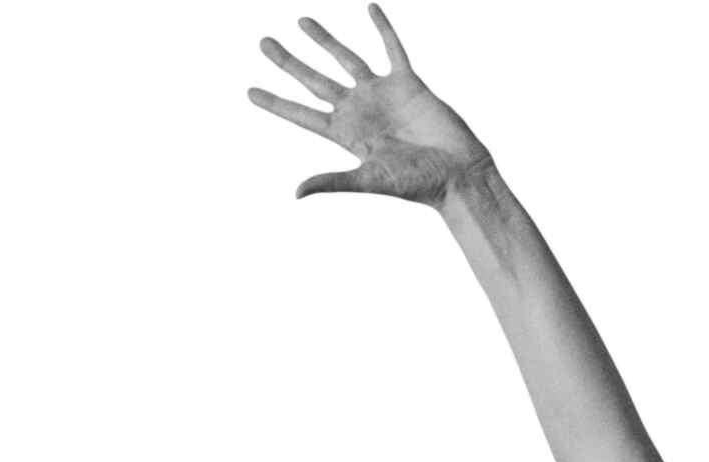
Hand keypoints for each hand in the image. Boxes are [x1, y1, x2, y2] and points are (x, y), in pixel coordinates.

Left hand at [247, 6, 507, 217]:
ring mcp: (380, 93)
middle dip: (287, 60)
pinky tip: (369, 7)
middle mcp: (356, 109)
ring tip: (301, 20)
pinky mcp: (407, 80)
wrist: (459, 173)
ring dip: (322, 38)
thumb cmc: (418, 185)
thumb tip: (295, 195)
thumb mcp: (370, 183)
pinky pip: (390, 46)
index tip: (249, 91)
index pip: (299, 113)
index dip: (274, 102)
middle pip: (313, 78)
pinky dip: (381, 27)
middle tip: (263, 40)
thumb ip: (333, 184)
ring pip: (343, 56)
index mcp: (343, 133)